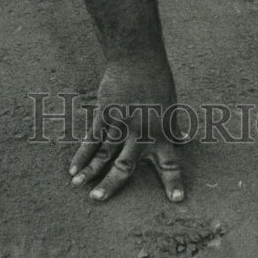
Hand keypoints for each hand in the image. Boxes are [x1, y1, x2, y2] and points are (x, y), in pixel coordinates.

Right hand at [69, 60, 185, 202]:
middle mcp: (140, 133)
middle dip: (111, 184)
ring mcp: (121, 123)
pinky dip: (82, 153)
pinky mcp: (106, 113)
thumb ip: (173, 127)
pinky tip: (74, 167)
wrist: (138, 58)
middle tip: (99, 199)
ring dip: (90, 171)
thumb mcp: (171, 105)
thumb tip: (184, 140)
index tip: (177, 200)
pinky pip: (92, 137)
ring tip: (78, 186)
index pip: (170, 163)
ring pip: (104, 153)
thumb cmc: (158, 81)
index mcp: (161, 133)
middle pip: (125, 165)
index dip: (173, 181)